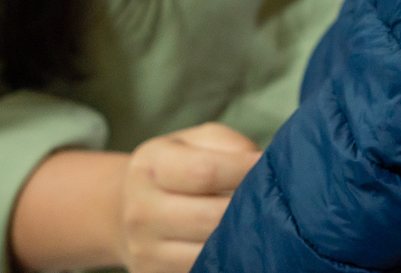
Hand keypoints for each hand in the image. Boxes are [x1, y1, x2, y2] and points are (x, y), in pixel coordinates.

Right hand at [117, 122, 261, 272]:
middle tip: (269, 199)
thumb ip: (228, 145)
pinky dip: (226, 257)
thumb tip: (261, 164)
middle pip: (211, 216)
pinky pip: (202, 270)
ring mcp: (145, 249)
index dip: (243, 169)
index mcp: (150, 166)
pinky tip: (237, 243)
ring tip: (257, 221)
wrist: (132, 209)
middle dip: (247, 207)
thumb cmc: (177, 167)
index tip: (265, 165)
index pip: (205, 171)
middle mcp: (141, 210)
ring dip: (241, 236)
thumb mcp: (196, 141)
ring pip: (209, 250)